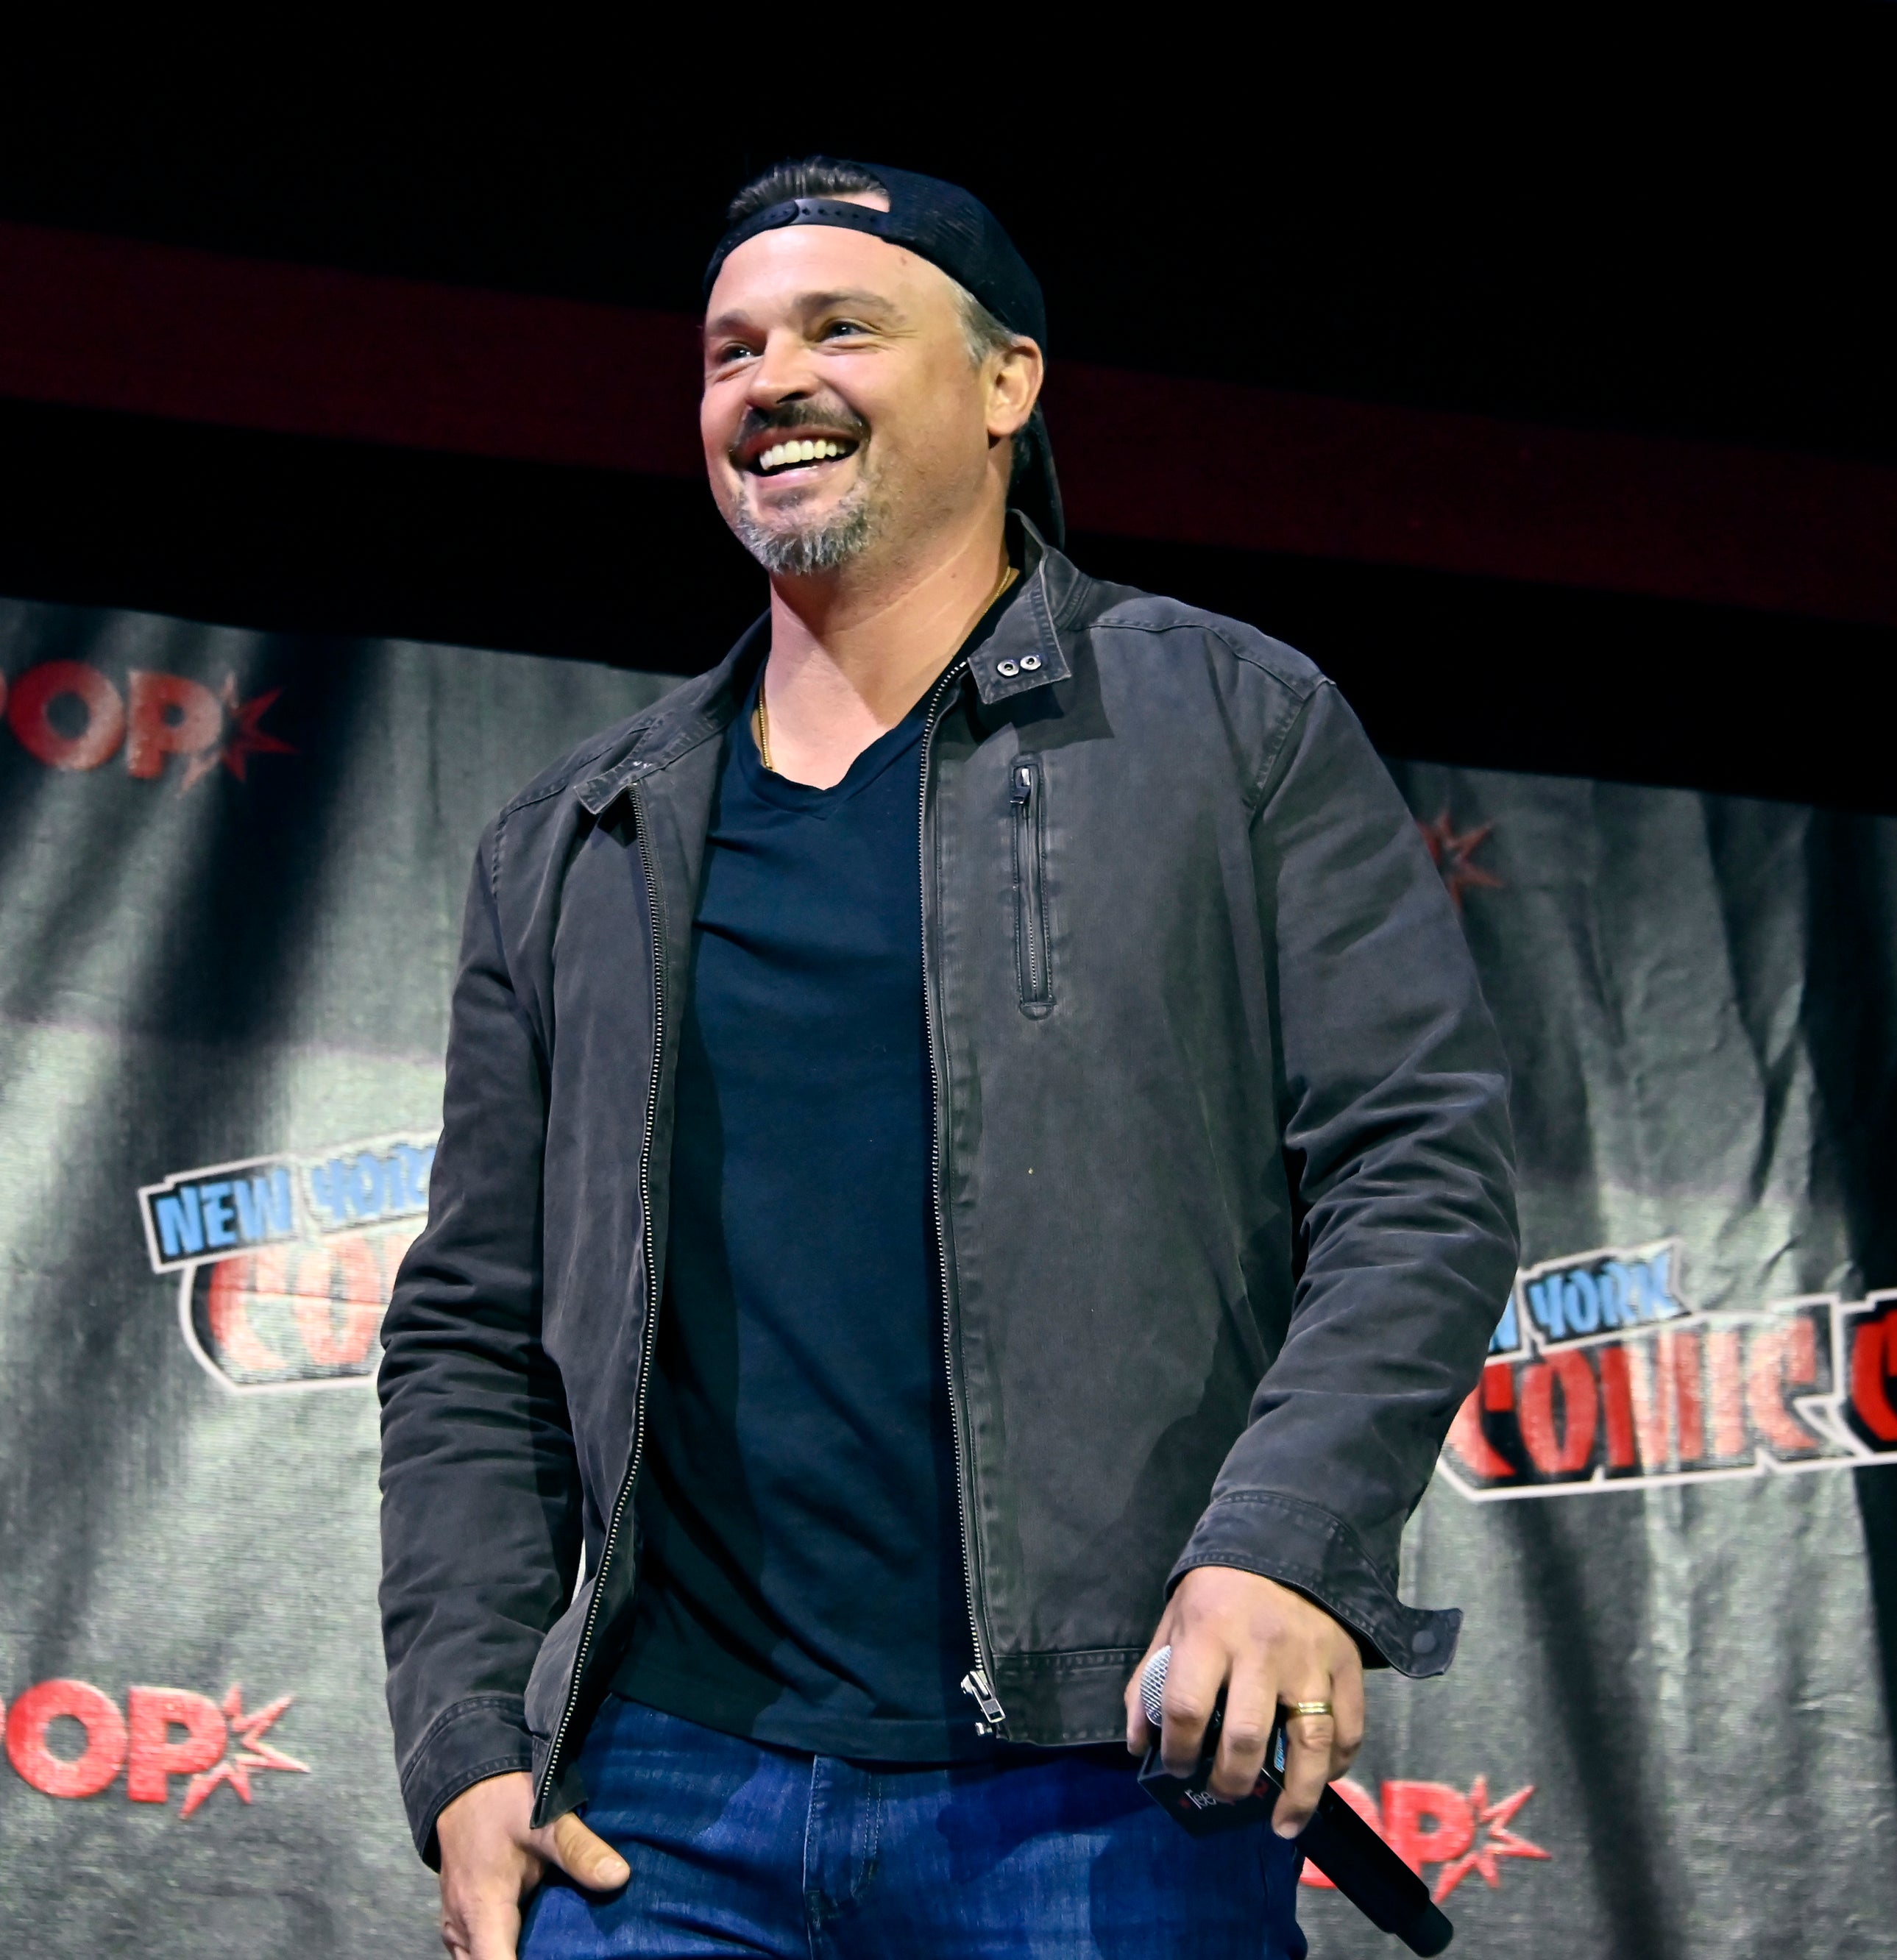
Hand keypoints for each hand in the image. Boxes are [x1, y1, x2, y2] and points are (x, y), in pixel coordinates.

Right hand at [436, 1769, 628, 1958]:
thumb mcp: (546, 1821)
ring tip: (552, 1945)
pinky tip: (530, 1942)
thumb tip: (619, 1877)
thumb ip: (579, 1851)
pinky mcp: (459, 1917)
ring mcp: (456, 1924)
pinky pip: (474, 1951)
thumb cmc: (503, 1801)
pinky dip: (498, 1950)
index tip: (559, 1956)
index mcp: (481, 1908)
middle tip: (564, 1947)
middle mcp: (461, 1925)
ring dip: (508, 1957)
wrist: (466, 1779)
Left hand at [1124, 1565, 1364, 1836]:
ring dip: (1298, 1795)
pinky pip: (1349, 1727)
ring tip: (1281, 1823)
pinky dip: (1338, 1764)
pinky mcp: (1346, 1663)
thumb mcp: (1173, 1622)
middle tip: (1224, 1794)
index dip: (1176, 1751)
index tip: (1177, 1767)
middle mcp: (1261, 1650)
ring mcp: (1309, 1660)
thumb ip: (1151, 1681)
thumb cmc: (1218, 1591)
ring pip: (1311, 1742)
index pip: (1186, 1708)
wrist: (1282, 1540)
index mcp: (1209, 1635)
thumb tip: (1138, 1744)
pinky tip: (1320, 1781)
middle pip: (1247, 1736)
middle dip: (1232, 1780)